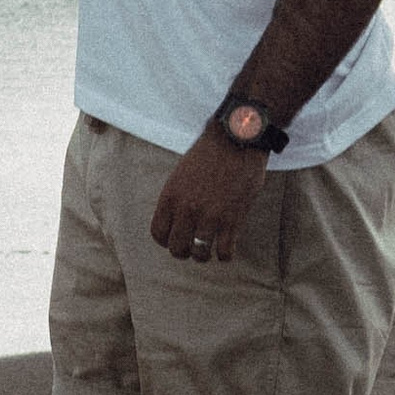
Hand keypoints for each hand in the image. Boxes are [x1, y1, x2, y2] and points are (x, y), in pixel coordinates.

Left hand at [148, 125, 270, 266]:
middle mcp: (187, 209)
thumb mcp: (182, 173)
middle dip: (184, 251)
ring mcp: (210, 216)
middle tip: (193, 247)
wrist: (236, 139)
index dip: (166, 241)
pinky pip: (225, 252)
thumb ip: (177, 198)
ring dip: (204, 255)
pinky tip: (227, 248)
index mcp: (170, 196)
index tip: (176, 239)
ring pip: (200, 254)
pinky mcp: (232, 219)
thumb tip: (178, 221)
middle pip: (177, 248)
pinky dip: (226, 255)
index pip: (158, 234)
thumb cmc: (210, 153)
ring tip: (210, 249)